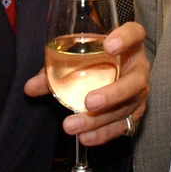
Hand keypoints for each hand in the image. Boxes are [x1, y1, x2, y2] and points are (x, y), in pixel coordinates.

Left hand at [24, 20, 149, 145]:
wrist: (111, 73)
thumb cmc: (94, 59)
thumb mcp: (76, 57)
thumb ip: (54, 69)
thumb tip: (30, 87)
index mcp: (129, 44)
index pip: (134, 33)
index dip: (125, 38)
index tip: (109, 45)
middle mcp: (139, 67)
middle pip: (135, 80)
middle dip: (113, 93)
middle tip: (89, 101)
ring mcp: (139, 92)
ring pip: (126, 107)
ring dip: (99, 119)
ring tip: (73, 125)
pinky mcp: (135, 112)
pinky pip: (123, 125)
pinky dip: (104, 133)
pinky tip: (86, 138)